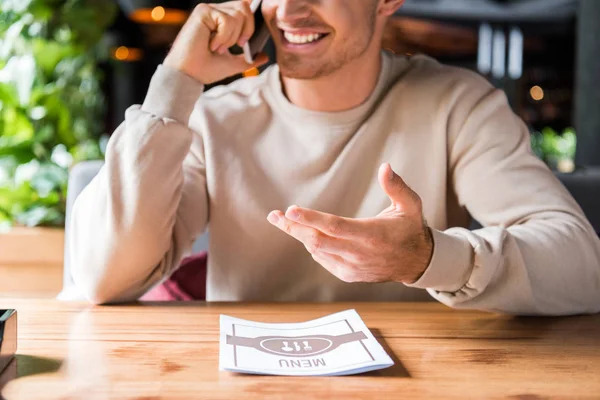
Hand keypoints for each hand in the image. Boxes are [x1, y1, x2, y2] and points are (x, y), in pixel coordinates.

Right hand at [164, 1, 268, 83]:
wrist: (189, 75)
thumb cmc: (206, 69)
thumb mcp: (234, 64)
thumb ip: (249, 59)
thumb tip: (264, 56)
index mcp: (222, 21)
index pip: (244, 9)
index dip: (250, 21)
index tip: (243, 43)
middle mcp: (215, 12)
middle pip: (245, 7)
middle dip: (246, 30)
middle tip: (235, 46)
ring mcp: (209, 10)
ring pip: (238, 14)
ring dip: (232, 37)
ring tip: (217, 47)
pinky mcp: (202, 12)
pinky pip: (227, 20)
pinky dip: (223, 37)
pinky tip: (211, 44)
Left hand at [267, 163, 433, 283]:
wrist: (416, 262)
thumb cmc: (410, 228)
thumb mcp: (410, 205)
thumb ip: (397, 186)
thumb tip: (385, 167)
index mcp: (371, 234)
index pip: (335, 226)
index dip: (311, 219)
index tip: (290, 210)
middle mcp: (358, 253)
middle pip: (317, 241)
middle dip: (293, 227)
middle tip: (274, 216)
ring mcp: (352, 267)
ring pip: (317, 251)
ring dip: (299, 235)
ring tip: (282, 220)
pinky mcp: (348, 274)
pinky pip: (323, 259)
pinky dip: (313, 246)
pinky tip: (308, 234)